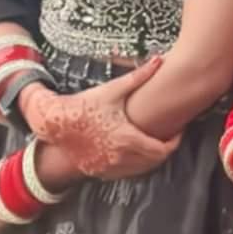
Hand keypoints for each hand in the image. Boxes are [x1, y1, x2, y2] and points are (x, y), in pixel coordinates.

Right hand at [23, 60, 178, 178]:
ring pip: (141, 170)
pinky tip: (135, 151)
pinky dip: (135, 165)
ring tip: (154, 142)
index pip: (162, 150)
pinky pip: (125, 173)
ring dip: (151, 159)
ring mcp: (110, 167)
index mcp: (128, 139)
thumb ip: (139, 76)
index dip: (175, 142)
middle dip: (165, 150)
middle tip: (169, 136)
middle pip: (155, 162)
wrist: (55, 123)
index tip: (177, 131)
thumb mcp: (112, 90)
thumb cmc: (84, 106)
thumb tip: (159, 60)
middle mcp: (121, 157)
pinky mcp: (100, 171)